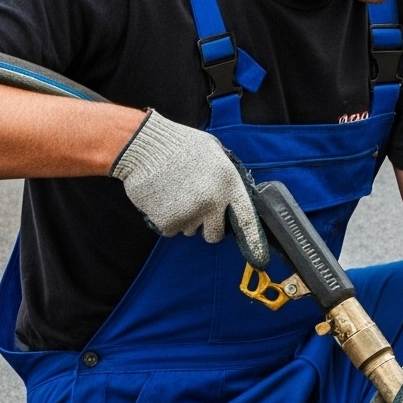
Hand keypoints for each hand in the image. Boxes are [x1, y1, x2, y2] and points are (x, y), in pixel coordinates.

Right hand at [110, 109, 266, 264]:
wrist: (143, 146)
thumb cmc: (179, 144)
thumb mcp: (214, 152)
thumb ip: (226, 176)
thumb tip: (232, 195)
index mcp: (229, 185)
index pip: (247, 220)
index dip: (253, 241)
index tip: (259, 258)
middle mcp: (213, 203)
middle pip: (215, 234)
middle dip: (206, 226)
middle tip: (195, 208)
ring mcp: (191, 214)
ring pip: (190, 230)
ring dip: (184, 218)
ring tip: (174, 193)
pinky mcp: (168, 222)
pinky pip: (171, 230)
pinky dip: (165, 219)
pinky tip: (162, 198)